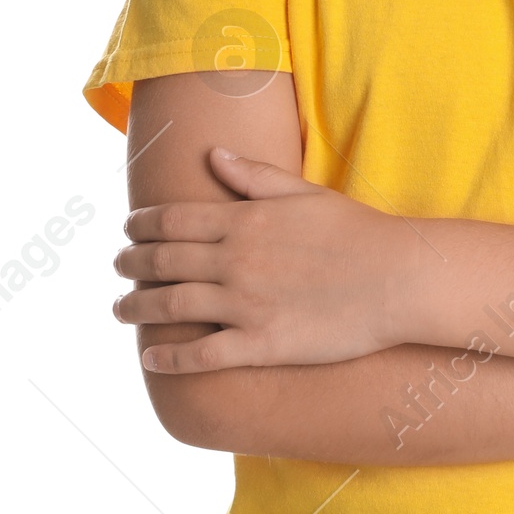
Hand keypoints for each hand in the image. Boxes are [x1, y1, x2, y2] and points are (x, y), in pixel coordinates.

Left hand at [112, 151, 411, 372]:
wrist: (396, 278)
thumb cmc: (355, 231)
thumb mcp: (303, 193)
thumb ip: (253, 175)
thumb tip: (212, 155)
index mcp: (244, 220)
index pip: (174, 219)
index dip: (143, 224)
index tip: (127, 229)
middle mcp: (236, 260)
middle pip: (163, 261)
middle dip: (131, 264)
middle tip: (117, 267)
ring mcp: (245, 303)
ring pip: (171, 306)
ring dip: (137, 308)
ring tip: (120, 309)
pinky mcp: (261, 343)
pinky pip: (202, 354)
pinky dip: (170, 358)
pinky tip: (150, 358)